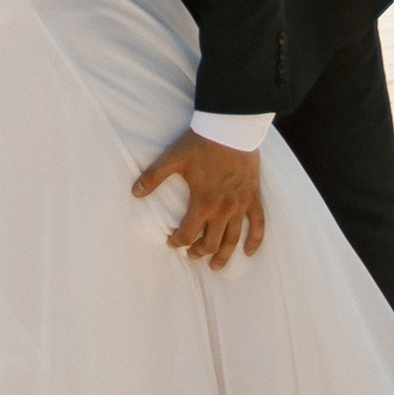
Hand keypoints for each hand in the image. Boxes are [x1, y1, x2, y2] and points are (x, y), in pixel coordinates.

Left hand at [132, 129, 265, 270]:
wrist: (231, 128)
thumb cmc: (201, 143)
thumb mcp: (173, 158)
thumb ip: (153, 177)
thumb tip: (134, 193)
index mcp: (202, 203)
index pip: (188, 234)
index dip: (178, 241)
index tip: (172, 242)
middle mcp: (222, 209)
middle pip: (211, 242)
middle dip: (199, 252)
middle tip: (192, 255)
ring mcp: (240, 205)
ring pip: (233, 239)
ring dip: (224, 255)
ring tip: (216, 266)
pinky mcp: (253, 197)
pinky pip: (258, 224)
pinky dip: (255, 240)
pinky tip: (249, 252)